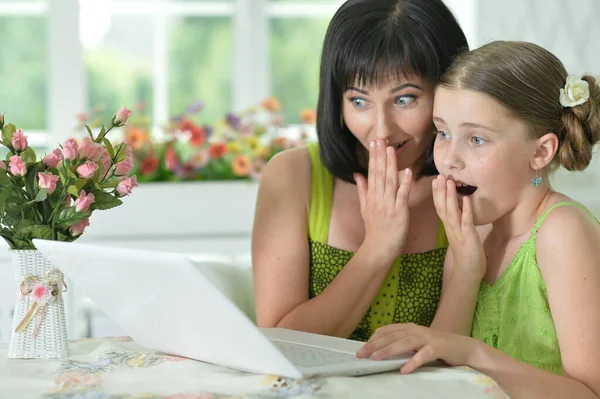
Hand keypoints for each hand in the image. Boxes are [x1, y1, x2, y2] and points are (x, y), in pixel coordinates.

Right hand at [354, 139, 411, 262]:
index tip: (374, 143)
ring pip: (390, 181)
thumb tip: (357, 174)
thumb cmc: (374, 229)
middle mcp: (378, 198)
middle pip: (379, 174)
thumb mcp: (365, 208)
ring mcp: (388, 204)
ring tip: (392, 150)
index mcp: (371, 196)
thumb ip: (362, 189)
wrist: (379, 248)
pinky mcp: (399, 212)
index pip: (372, 172)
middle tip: (381, 140)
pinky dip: (405, 184)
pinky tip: (407, 172)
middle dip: (380, 156)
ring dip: (391, 165)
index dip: (373, 157)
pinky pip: (402, 196)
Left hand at [356, 323, 476, 373]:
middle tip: (361, 354)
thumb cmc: (438, 347)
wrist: (465, 347)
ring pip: (405, 343)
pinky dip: (413, 362)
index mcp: (410, 328)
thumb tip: (381, 349)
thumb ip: (403, 343)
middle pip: (392, 336)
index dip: (373, 339)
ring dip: (389, 350)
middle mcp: (417, 330)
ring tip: (376, 358)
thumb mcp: (418, 342)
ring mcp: (428, 338)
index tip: (361, 349)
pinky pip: (424, 355)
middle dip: (375, 345)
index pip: (387, 331)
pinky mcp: (438, 348)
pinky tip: (404, 369)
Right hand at [433, 175, 485, 279]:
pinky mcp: (468, 236)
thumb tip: (457, 210)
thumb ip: (457, 222)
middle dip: (440, 191)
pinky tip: (465, 199)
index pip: (439, 207)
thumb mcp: (459, 234)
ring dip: (450, 196)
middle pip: (442, 206)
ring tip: (449, 182)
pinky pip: (466, 221)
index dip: (437, 194)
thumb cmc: (465, 253)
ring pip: (451, 211)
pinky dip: (465, 210)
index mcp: (448, 226)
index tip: (435, 180)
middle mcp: (450, 227)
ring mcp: (458, 231)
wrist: (467, 271)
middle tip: (439, 176)